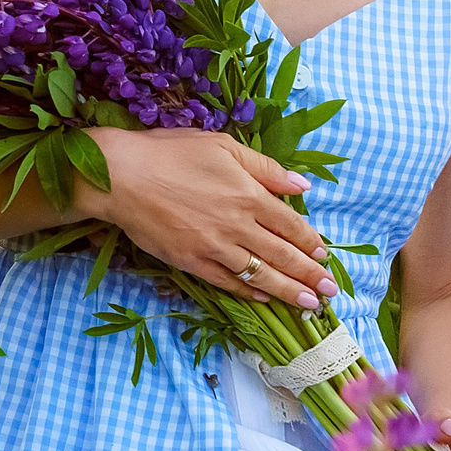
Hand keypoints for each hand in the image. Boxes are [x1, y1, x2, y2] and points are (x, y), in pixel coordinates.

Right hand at [77, 128, 336, 308]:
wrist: (121, 176)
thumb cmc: (169, 152)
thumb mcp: (222, 146)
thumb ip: (265, 167)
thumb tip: (301, 185)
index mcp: (247, 193)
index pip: (290, 224)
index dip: (310, 241)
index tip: (324, 254)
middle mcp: (237, 224)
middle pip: (282, 254)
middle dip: (310, 274)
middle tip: (330, 290)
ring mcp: (214, 247)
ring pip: (260, 274)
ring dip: (288, 291)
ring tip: (310, 305)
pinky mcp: (192, 262)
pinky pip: (227, 282)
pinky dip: (248, 292)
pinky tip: (263, 298)